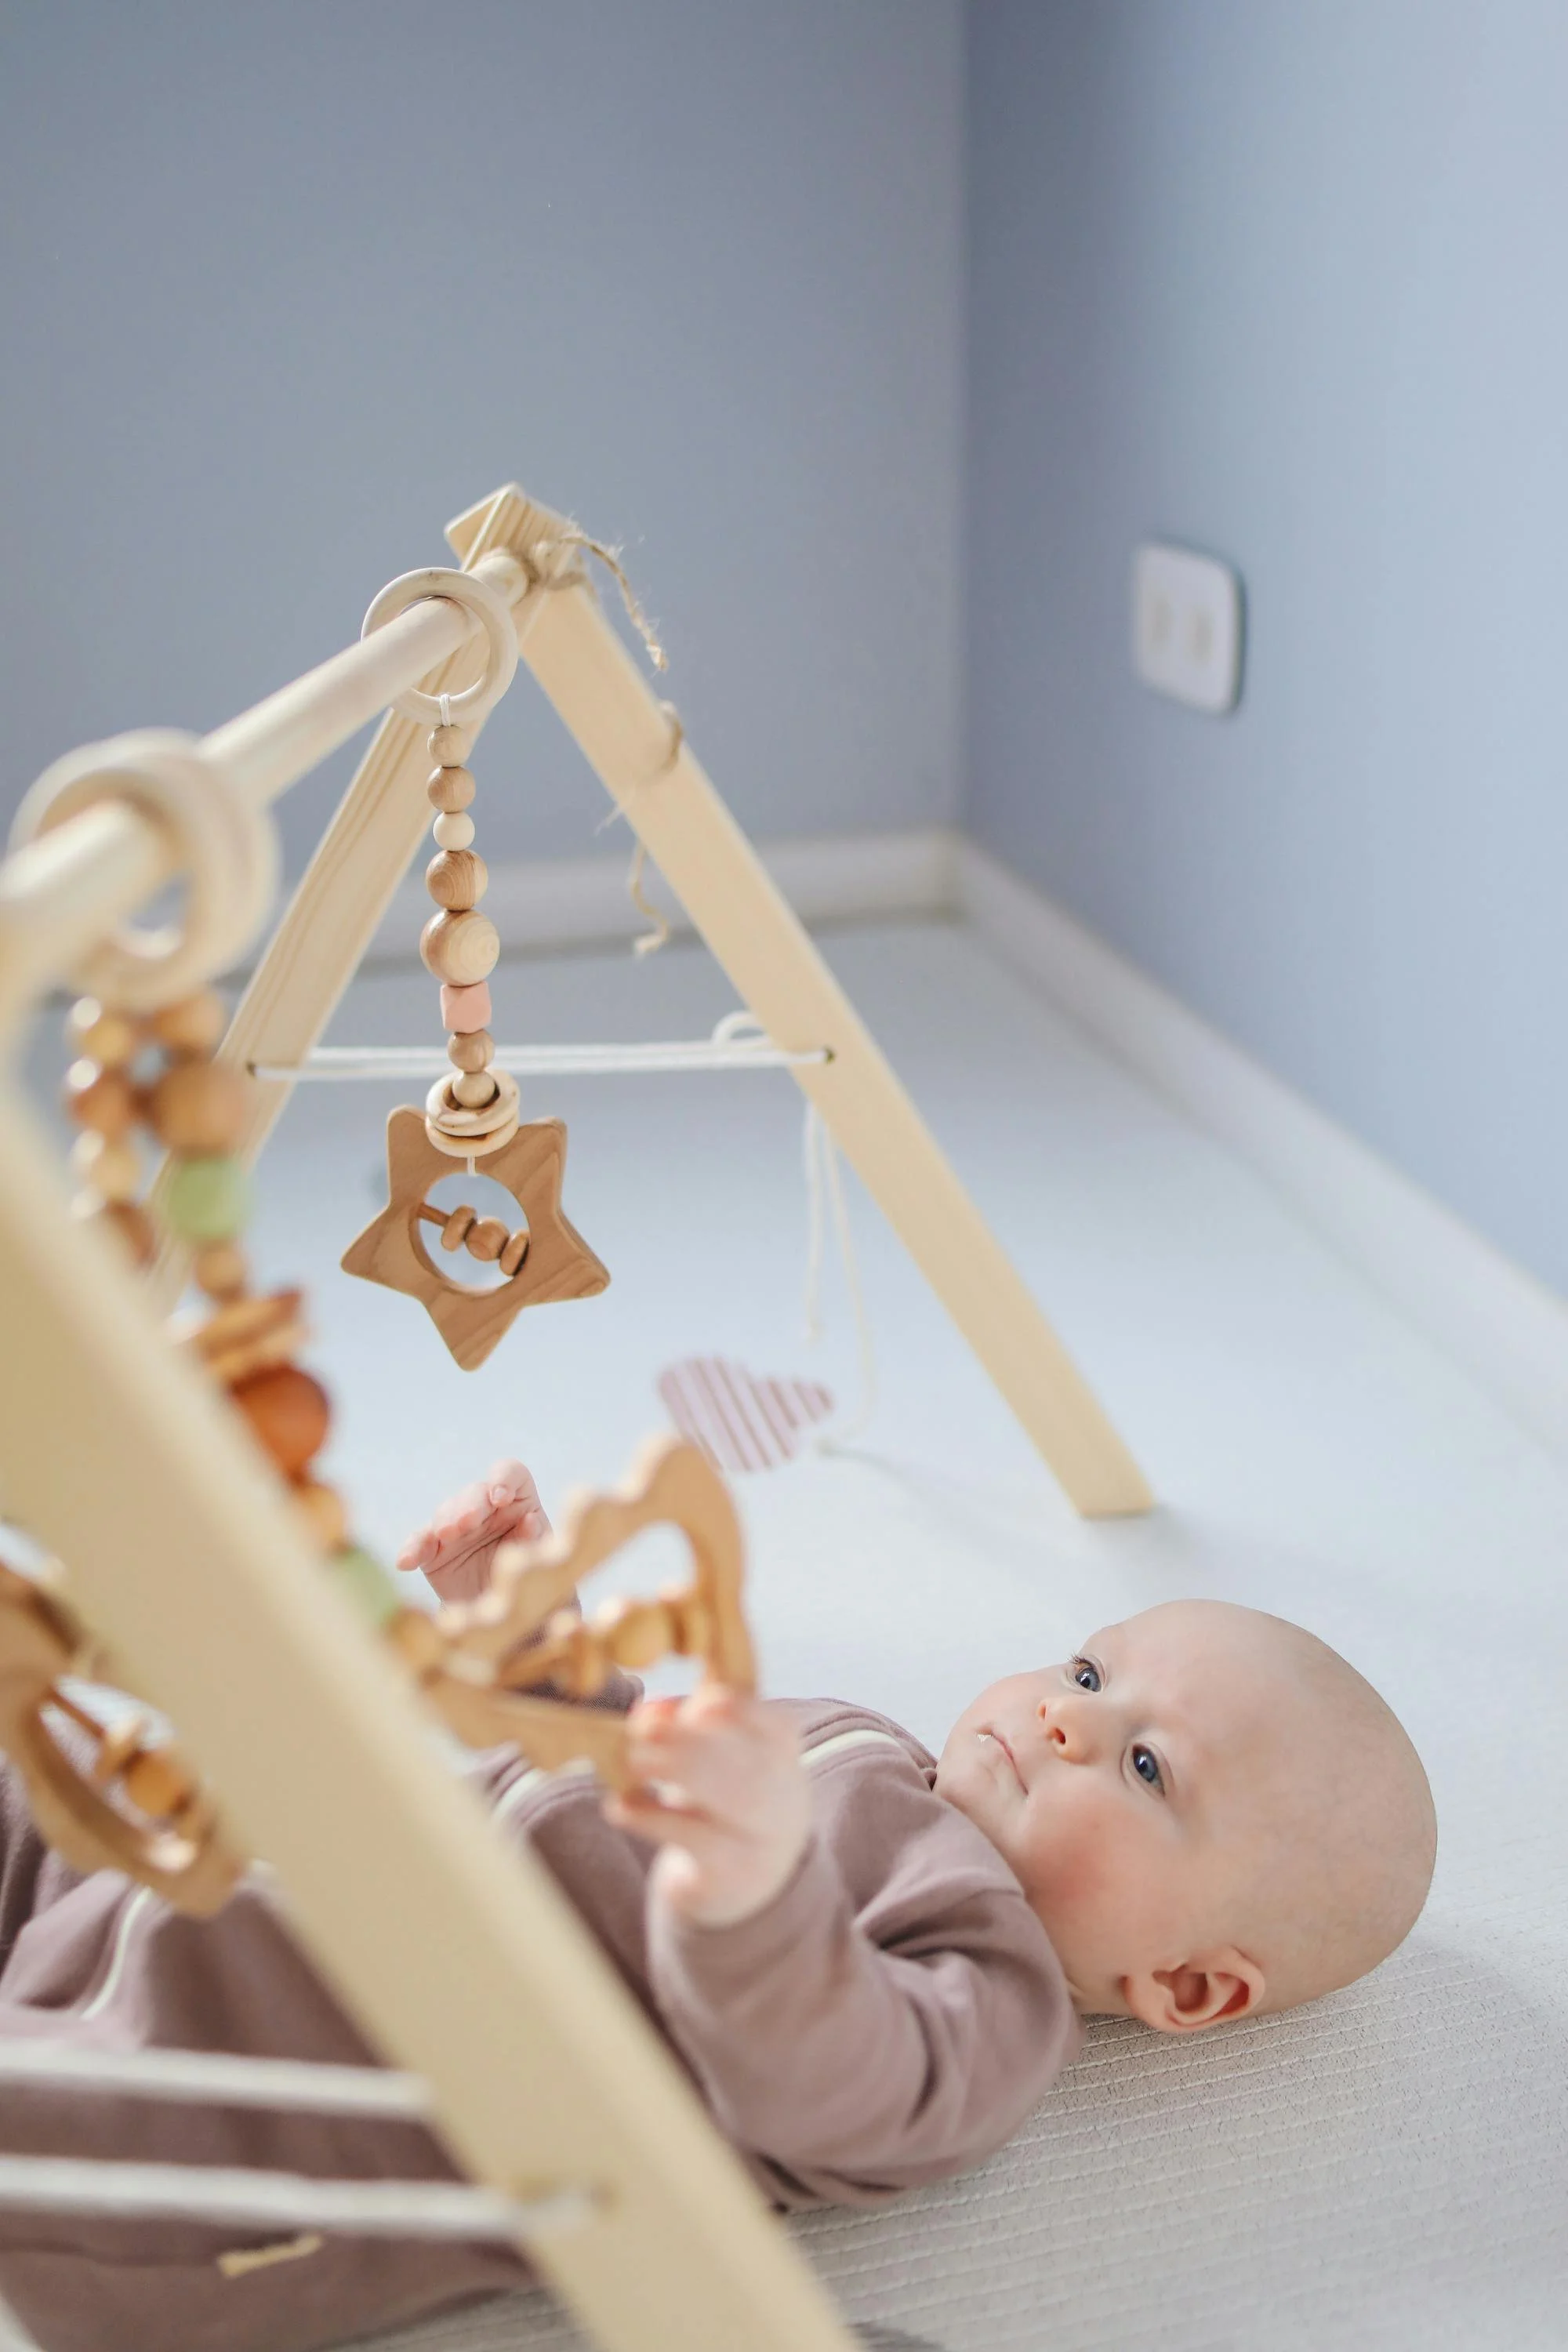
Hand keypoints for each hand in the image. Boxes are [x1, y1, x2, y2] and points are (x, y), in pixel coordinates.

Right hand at [395, 1458, 548, 1604]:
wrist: (504, 1615)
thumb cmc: (530, 1577)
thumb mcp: (541, 1559)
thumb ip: (535, 1538)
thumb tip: (530, 1520)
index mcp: (517, 1501)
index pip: (510, 1474)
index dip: (504, 1478)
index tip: (501, 1498)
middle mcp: (484, 1508)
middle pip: (474, 1493)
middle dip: (469, 1505)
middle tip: (467, 1522)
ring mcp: (456, 1527)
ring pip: (446, 1513)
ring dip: (446, 1521)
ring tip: (447, 1535)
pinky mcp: (433, 1550)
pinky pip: (419, 1543)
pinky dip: (412, 1549)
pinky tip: (406, 1562)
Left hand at [607, 1686, 811, 1929]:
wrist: (743, 1879)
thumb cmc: (721, 1800)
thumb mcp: (712, 1759)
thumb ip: (686, 1726)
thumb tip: (648, 1711)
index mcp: (782, 1758)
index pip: (777, 1728)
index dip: (745, 1713)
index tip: (702, 1705)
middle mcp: (783, 1799)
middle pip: (753, 1767)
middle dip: (696, 1743)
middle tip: (644, 1729)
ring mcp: (762, 1843)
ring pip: (730, 1805)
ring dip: (675, 1775)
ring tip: (633, 1760)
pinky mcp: (729, 1876)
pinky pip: (694, 1843)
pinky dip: (652, 1820)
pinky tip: (619, 1807)